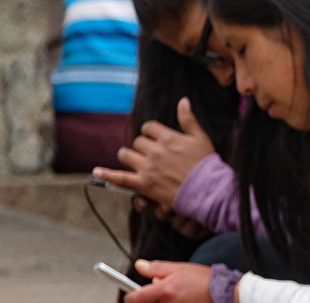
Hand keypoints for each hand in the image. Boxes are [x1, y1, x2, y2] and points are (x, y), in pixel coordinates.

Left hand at [93, 98, 214, 208]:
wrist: (211, 193)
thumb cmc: (208, 167)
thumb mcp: (201, 139)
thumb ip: (189, 120)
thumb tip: (183, 101)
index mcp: (168, 137)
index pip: (148, 128)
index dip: (151, 134)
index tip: (157, 141)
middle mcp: (155, 151)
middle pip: (138, 142)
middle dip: (143, 148)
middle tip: (155, 158)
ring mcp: (148, 167)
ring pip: (126, 155)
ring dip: (130, 157)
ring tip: (137, 163)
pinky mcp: (145, 184)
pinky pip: (121, 177)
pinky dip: (108, 174)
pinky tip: (98, 171)